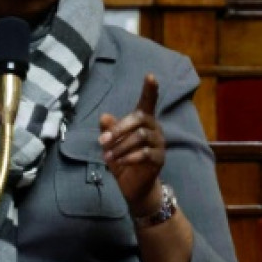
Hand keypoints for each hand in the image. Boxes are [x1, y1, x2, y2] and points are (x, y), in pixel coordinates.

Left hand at [98, 74, 164, 214]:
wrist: (134, 186)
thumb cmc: (123, 160)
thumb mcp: (111, 145)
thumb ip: (109, 130)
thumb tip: (104, 116)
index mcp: (143, 122)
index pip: (148, 102)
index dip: (150, 90)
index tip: (150, 75)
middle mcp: (154, 129)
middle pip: (140, 119)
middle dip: (119, 129)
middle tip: (101, 141)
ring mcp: (159, 143)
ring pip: (141, 136)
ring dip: (121, 146)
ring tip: (107, 156)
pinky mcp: (160, 159)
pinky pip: (146, 153)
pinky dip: (130, 157)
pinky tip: (119, 162)